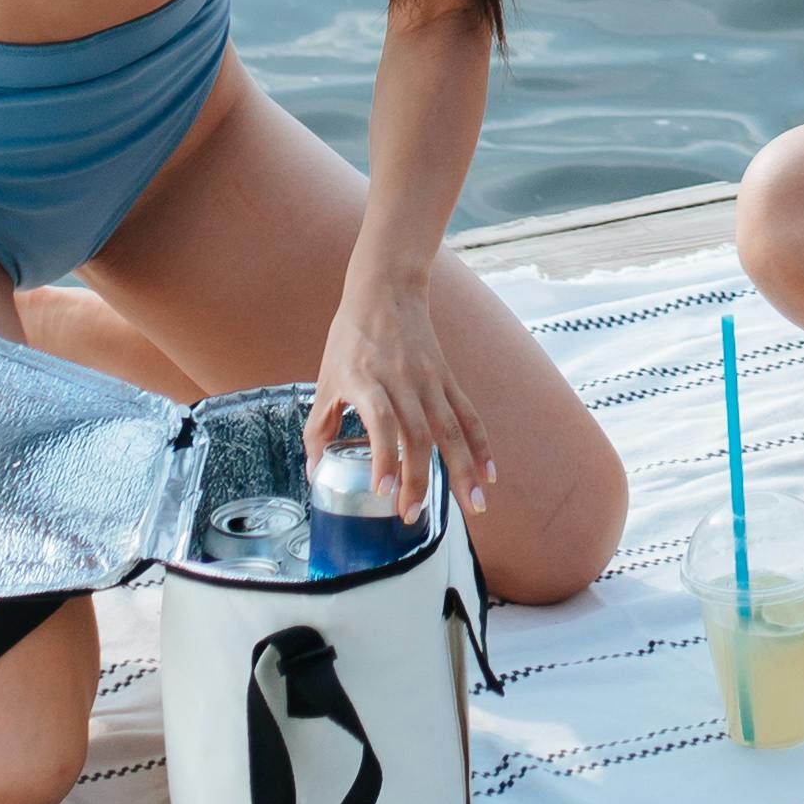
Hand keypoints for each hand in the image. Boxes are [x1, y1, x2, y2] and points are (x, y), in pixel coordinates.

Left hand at [313, 268, 497, 514]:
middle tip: (412, 515)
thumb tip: (315, 473)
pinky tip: (488, 473)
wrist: (386, 289)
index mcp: (366, 381)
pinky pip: (467, 414)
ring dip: (463, 470)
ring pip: (450, 430)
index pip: (380, 420)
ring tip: (474, 507)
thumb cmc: (350, 337)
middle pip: (418, 434)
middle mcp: (401, 381)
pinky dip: (480, 444)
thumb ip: (318, 428)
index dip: (383, 456)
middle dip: (418, 479)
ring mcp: (429, 379)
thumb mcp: (325, 379)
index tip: (383, 490)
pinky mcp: (447, 378)